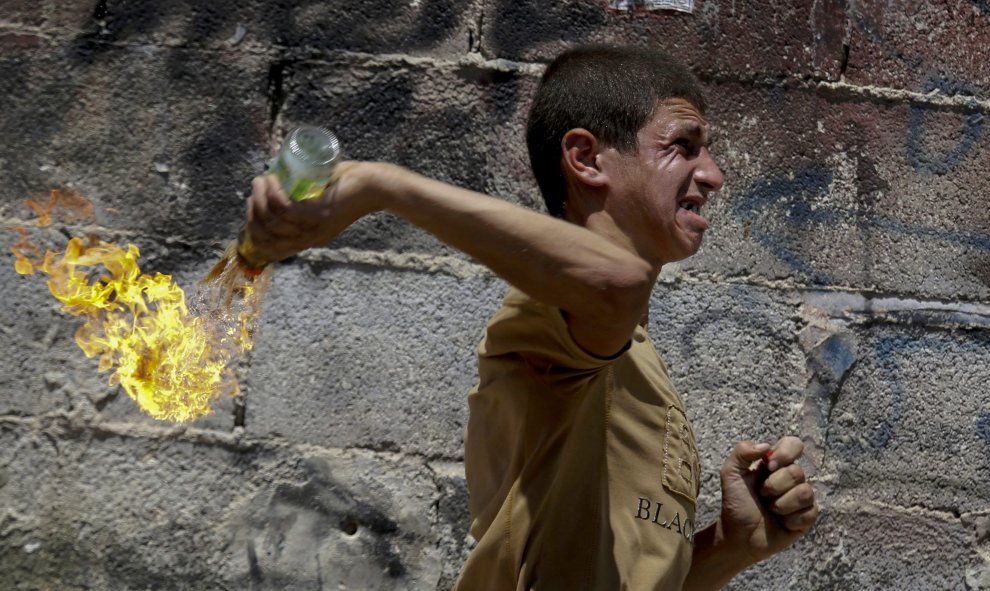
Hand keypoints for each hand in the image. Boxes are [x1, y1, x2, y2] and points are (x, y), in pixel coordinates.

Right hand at [243, 161, 385, 262]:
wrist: (377, 185)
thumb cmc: (350, 187)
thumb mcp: (323, 203)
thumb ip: (305, 204)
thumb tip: (280, 189)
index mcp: (310, 240)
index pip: (272, 250)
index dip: (253, 232)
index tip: (250, 210)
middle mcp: (311, 238)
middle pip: (266, 237)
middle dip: (251, 214)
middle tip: (254, 193)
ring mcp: (315, 227)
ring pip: (271, 220)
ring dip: (260, 198)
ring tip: (262, 180)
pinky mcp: (319, 213)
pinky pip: (284, 209)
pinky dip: (272, 194)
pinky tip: (272, 181)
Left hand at [716, 436, 818, 564]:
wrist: (738, 535)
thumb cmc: (735, 503)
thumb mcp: (730, 473)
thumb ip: (742, 451)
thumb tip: (766, 446)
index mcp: (775, 464)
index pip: (794, 445)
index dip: (785, 453)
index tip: (769, 465)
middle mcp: (791, 478)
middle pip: (797, 472)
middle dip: (775, 485)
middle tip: (762, 495)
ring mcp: (800, 498)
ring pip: (805, 492)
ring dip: (782, 504)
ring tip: (770, 509)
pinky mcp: (807, 517)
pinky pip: (810, 512)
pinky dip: (791, 519)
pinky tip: (782, 523)